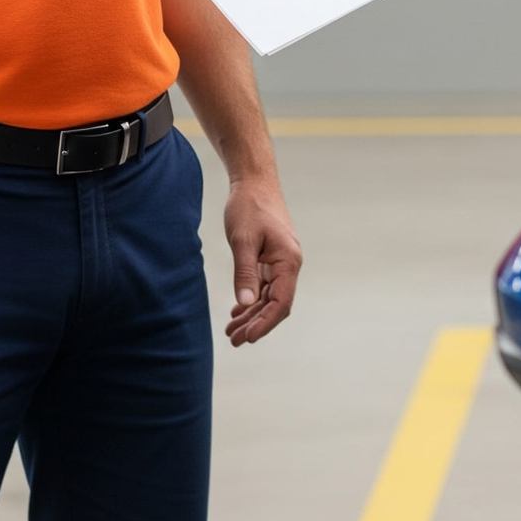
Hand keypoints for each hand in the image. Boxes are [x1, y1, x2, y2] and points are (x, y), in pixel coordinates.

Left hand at [223, 178, 302, 346]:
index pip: (281, 301)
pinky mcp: (271, 257)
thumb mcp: (242, 241)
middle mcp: (289, 263)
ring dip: (252, 314)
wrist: (254, 181)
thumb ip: (245, 273)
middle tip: (234, 340)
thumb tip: (245, 305)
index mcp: (288, 260)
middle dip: (256, 323)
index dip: (265, 322)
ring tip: (231, 331)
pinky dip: (252, 300)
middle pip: (276, 303)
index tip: (248, 337)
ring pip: (269, 296)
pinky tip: (238, 311)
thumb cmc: (249, 206)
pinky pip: (264, 285)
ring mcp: (281, 261)